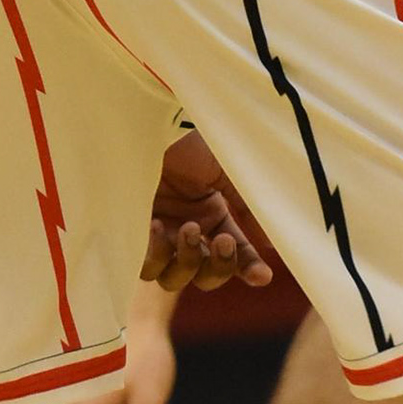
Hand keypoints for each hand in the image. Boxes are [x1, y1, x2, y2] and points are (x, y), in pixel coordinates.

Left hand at [142, 131, 273, 294]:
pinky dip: (156, 254)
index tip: (262, 275)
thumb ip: (249, 205)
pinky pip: (145, 267)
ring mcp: (157, 235)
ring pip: (175, 278)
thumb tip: (273, 242)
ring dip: (189, 259)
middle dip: (220, 266)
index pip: (236, 256)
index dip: (250, 270)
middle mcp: (185, 230)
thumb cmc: (184, 141)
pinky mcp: (130, 235)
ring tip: (188, 227)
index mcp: (212, 216)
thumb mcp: (227, 168)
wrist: (143, 125)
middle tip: (223, 240)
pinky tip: (157, 225)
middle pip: (206, 276)